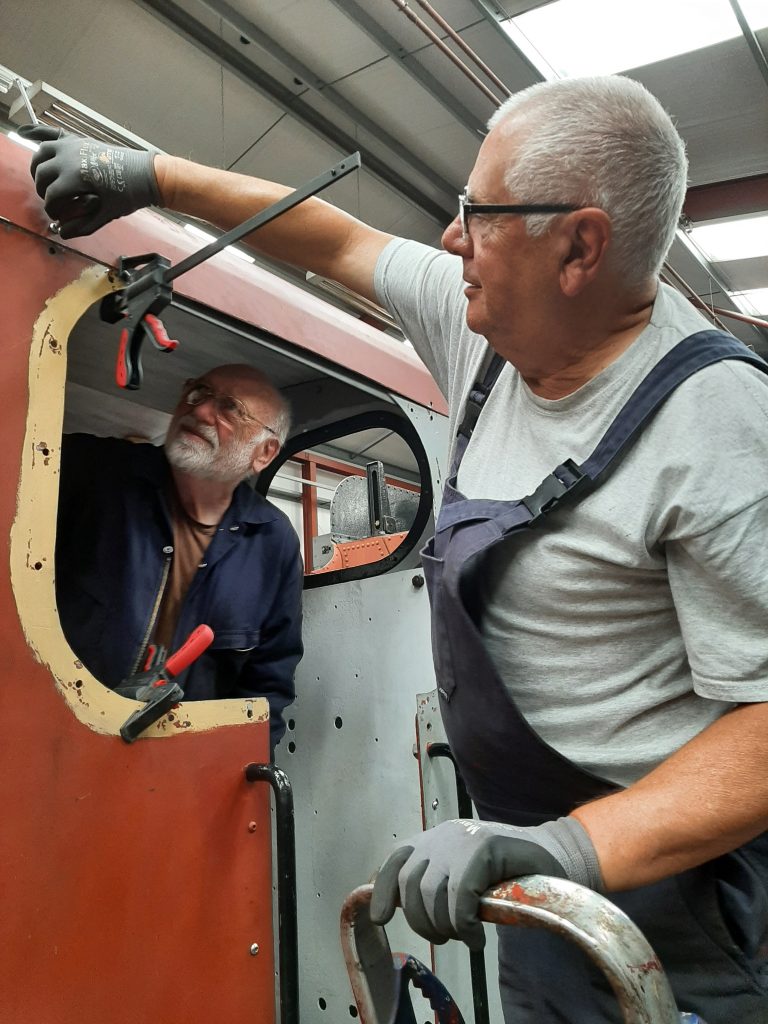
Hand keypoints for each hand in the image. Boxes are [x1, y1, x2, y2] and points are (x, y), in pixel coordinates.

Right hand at [18, 125, 159, 237]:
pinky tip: (23, 132)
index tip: (58, 216)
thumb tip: (63, 233)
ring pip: (41, 155)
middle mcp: (69, 159)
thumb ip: (84, 225)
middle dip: (44, 191)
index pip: (51, 196)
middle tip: (53, 201)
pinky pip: (50, 133)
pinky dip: (35, 132)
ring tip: (43, 180)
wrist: (146, 174)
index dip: (52, 209)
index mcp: (75, 178)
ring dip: (38, 168)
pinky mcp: (78, 140)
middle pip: (41, 175)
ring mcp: (72, 146)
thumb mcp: (107, 214)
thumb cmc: (129, 195)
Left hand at [370, 816, 602, 949]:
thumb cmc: (505, 875)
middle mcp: (444, 834)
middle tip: (446, 938)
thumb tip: (388, 905)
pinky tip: (477, 937)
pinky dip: (465, 925)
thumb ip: (430, 884)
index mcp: (435, 839)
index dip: (383, 891)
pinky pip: (460, 897)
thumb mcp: (460, 876)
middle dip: (424, 922)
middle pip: (411, 886)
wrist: (552, 858)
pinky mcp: (484, 848)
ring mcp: (464, 838)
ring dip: (445, 927)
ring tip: (465, 936)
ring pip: (432, 895)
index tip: (381, 918)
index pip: (396, 860)